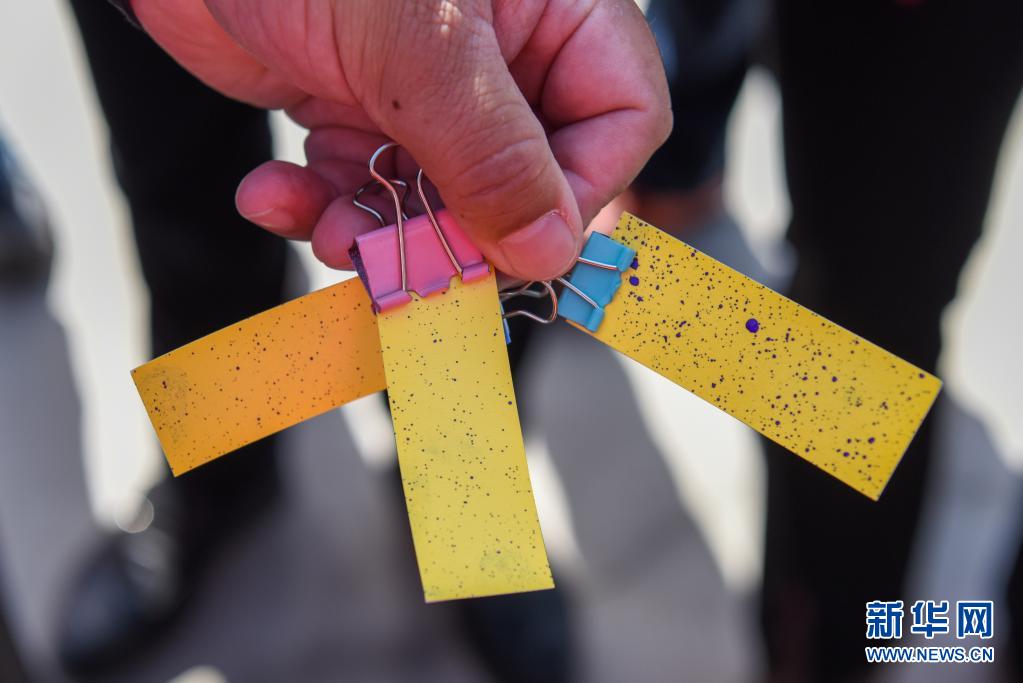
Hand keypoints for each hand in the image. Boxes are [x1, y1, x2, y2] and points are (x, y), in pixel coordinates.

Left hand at [131, 0, 670, 280]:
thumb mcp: (417, 46)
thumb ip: (493, 152)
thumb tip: (552, 250)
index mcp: (553, 12)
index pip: (621, 119)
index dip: (578, 194)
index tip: (515, 244)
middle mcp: (500, 57)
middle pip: (526, 179)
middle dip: (458, 229)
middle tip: (402, 258)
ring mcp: (427, 89)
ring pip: (440, 200)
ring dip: (380, 229)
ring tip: (327, 227)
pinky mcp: (359, 110)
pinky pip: (365, 186)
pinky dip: (318, 205)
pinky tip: (272, 191)